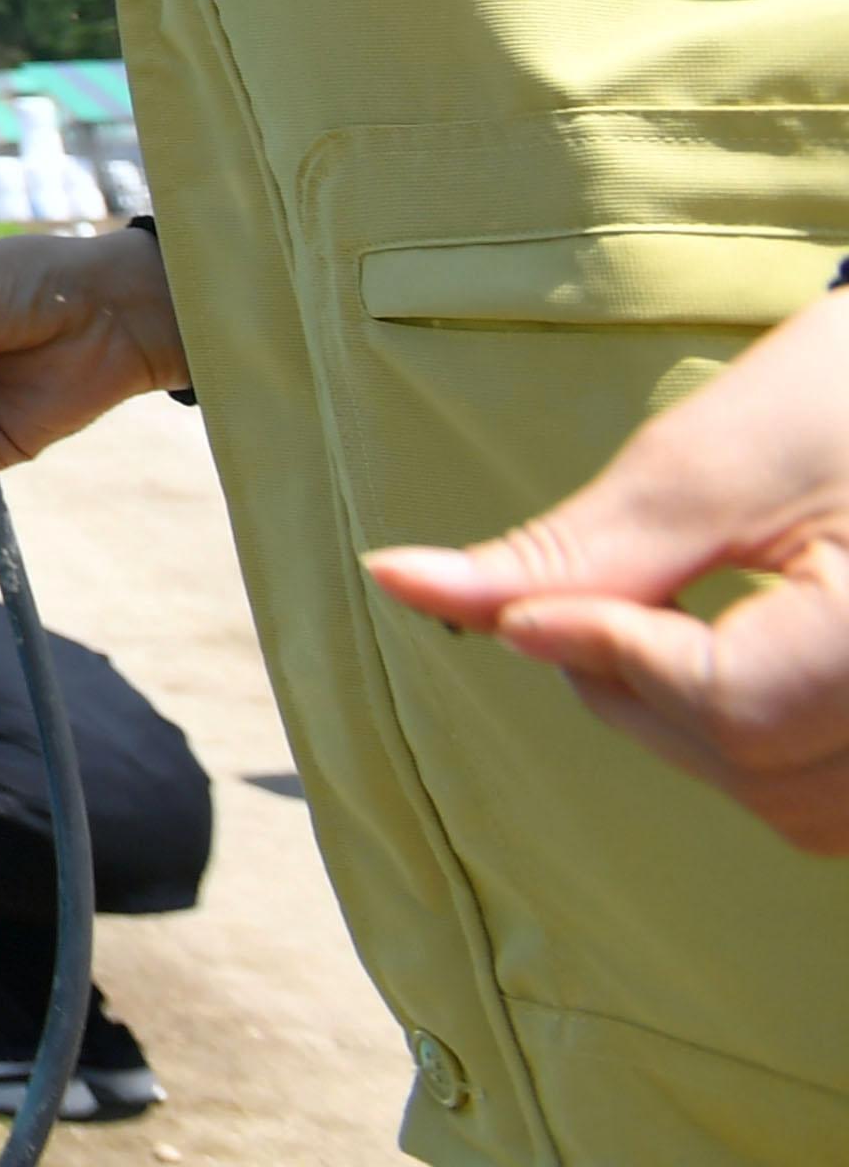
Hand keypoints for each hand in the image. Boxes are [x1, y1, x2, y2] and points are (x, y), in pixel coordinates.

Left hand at [366, 289, 848, 851]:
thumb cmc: (837, 397)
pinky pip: (826, 800)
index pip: (732, 704)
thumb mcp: (702, 467)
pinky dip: (756, 751)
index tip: (524, 607)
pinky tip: (722, 667)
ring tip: (666, 629)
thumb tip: (396, 581)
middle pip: (751, 763)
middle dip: (632, 689)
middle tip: (585, 607)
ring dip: (689, 727)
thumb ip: (566, 553)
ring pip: (787, 803)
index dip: (607, 650)